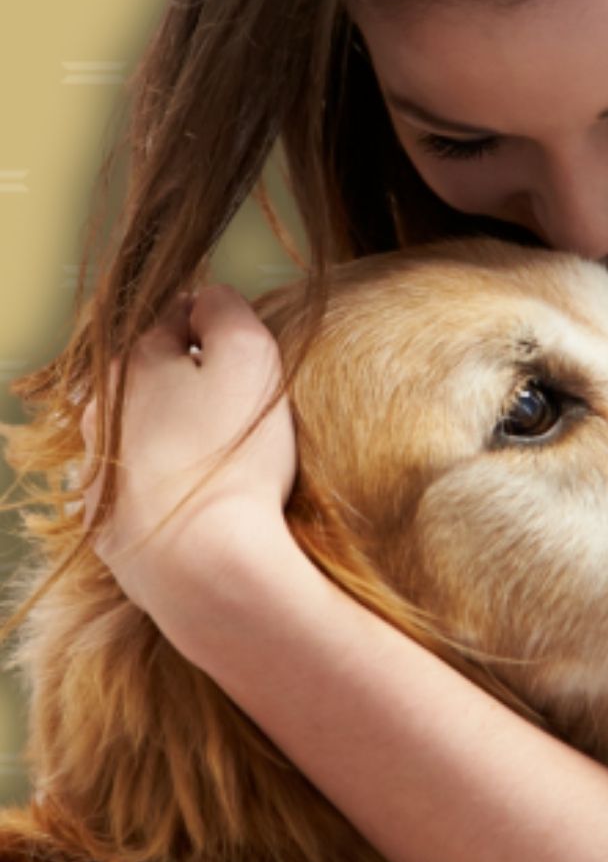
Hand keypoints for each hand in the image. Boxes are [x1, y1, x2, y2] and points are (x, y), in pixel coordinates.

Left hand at [80, 284, 297, 625]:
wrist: (205, 564)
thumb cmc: (233, 454)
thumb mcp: (249, 355)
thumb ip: (227, 308)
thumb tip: (208, 297)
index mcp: (132, 364)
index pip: (178, 316)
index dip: (220, 327)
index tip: (253, 354)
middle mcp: (102, 413)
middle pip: (155, 376)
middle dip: (194, 380)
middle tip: (245, 406)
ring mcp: (100, 472)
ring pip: (144, 432)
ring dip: (178, 432)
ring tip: (225, 457)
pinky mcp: (110, 525)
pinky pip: (142, 487)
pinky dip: (169, 483)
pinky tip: (203, 499)